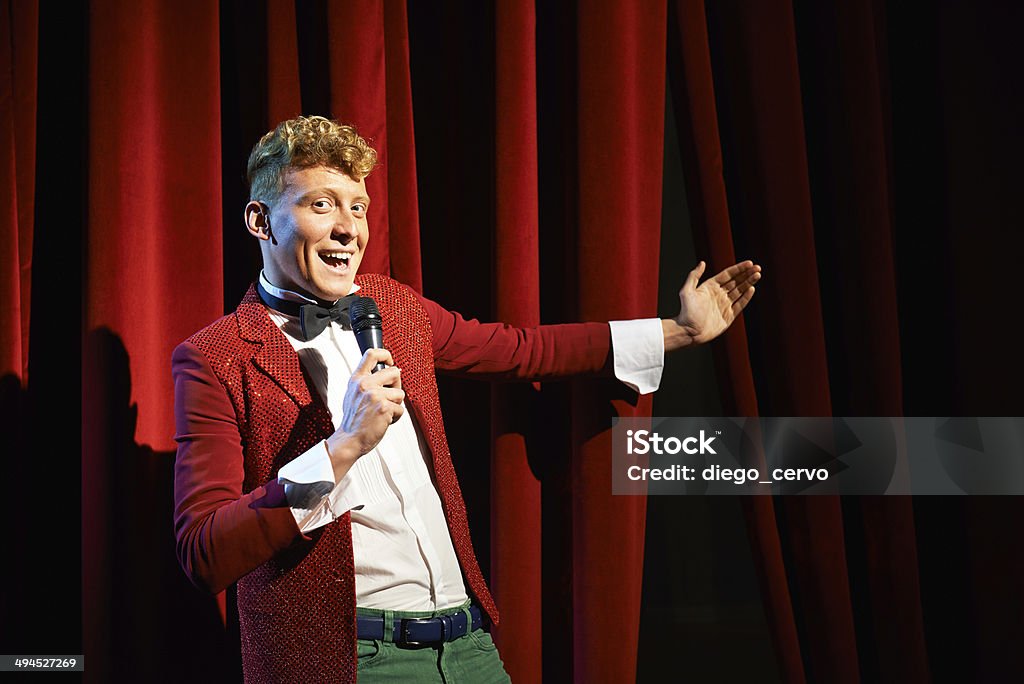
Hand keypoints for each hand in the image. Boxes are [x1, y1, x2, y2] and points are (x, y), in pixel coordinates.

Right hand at [325, 348, 404, 480]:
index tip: (390, 362)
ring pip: (400, 394)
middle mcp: (365, 385)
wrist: (349, 439)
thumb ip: (367, 382)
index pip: (371, 354)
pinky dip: (396, 417)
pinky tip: (383, 421)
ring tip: (383, 413)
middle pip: (394, 372)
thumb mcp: (353, 394)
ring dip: (396, 405)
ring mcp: (374, 395)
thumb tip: (387, 370)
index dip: (385, 354)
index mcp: (357, 379)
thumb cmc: (353, 420)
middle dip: (397, 386)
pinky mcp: (383, 407)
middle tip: (390, 397)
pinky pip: (401, 409)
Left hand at [664, 260, 760, 350]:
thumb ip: (694, 276)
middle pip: (736, 281)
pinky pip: (740, 304)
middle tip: (758, 267)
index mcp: (710, 287)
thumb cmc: (686, 312)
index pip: (728, 275)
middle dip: (747, 274)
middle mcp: (718, 295)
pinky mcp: (729, 316)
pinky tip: (752, 289)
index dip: (739, 268)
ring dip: (749, 283)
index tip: (749, 263)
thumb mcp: (687, 291)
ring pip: (740, 291)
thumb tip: (702, 263)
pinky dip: (746, 297)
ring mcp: (724, 305)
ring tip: (758, 275)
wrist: (689, 332)